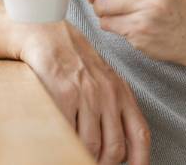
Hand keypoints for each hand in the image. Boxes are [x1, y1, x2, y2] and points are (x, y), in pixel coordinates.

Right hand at [13, 21, 150, 164]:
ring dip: (83, 156)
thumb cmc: (72, 58)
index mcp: (121, 91)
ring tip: (74, 151)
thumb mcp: (103, 79)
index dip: (139, 160)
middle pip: (115, 148)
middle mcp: (108, 93)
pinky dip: (65, 141)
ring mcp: (87, 95)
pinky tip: (61, 135)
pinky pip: (69, 133)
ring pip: (92, 146)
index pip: (140, 134)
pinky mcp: (64, 94)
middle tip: (92, 163)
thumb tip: (119, 146)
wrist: (45, 33)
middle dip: (104, 164)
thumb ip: (114, 107)